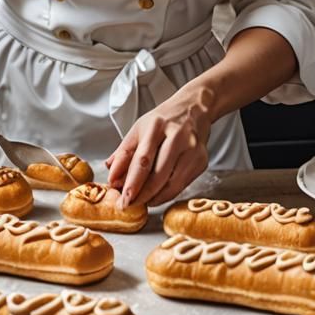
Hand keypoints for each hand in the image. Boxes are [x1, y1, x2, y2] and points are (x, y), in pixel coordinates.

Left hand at [104, 87, 212, 207]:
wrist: (194, 109)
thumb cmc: (163, 121)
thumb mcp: (139, 129)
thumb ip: (124, 152)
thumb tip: (112, 176)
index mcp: (157, 126)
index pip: (143, 159)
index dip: (132, 182)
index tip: (122, 198)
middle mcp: (177, 137)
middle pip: (159, 174)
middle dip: (142, 195)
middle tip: (128, 205)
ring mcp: (192, 149)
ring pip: (172, 184)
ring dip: (154, 197)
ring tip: (141, 201)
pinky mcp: (202, 161)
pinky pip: (182, 185)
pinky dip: (167, 194)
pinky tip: (157, 195)